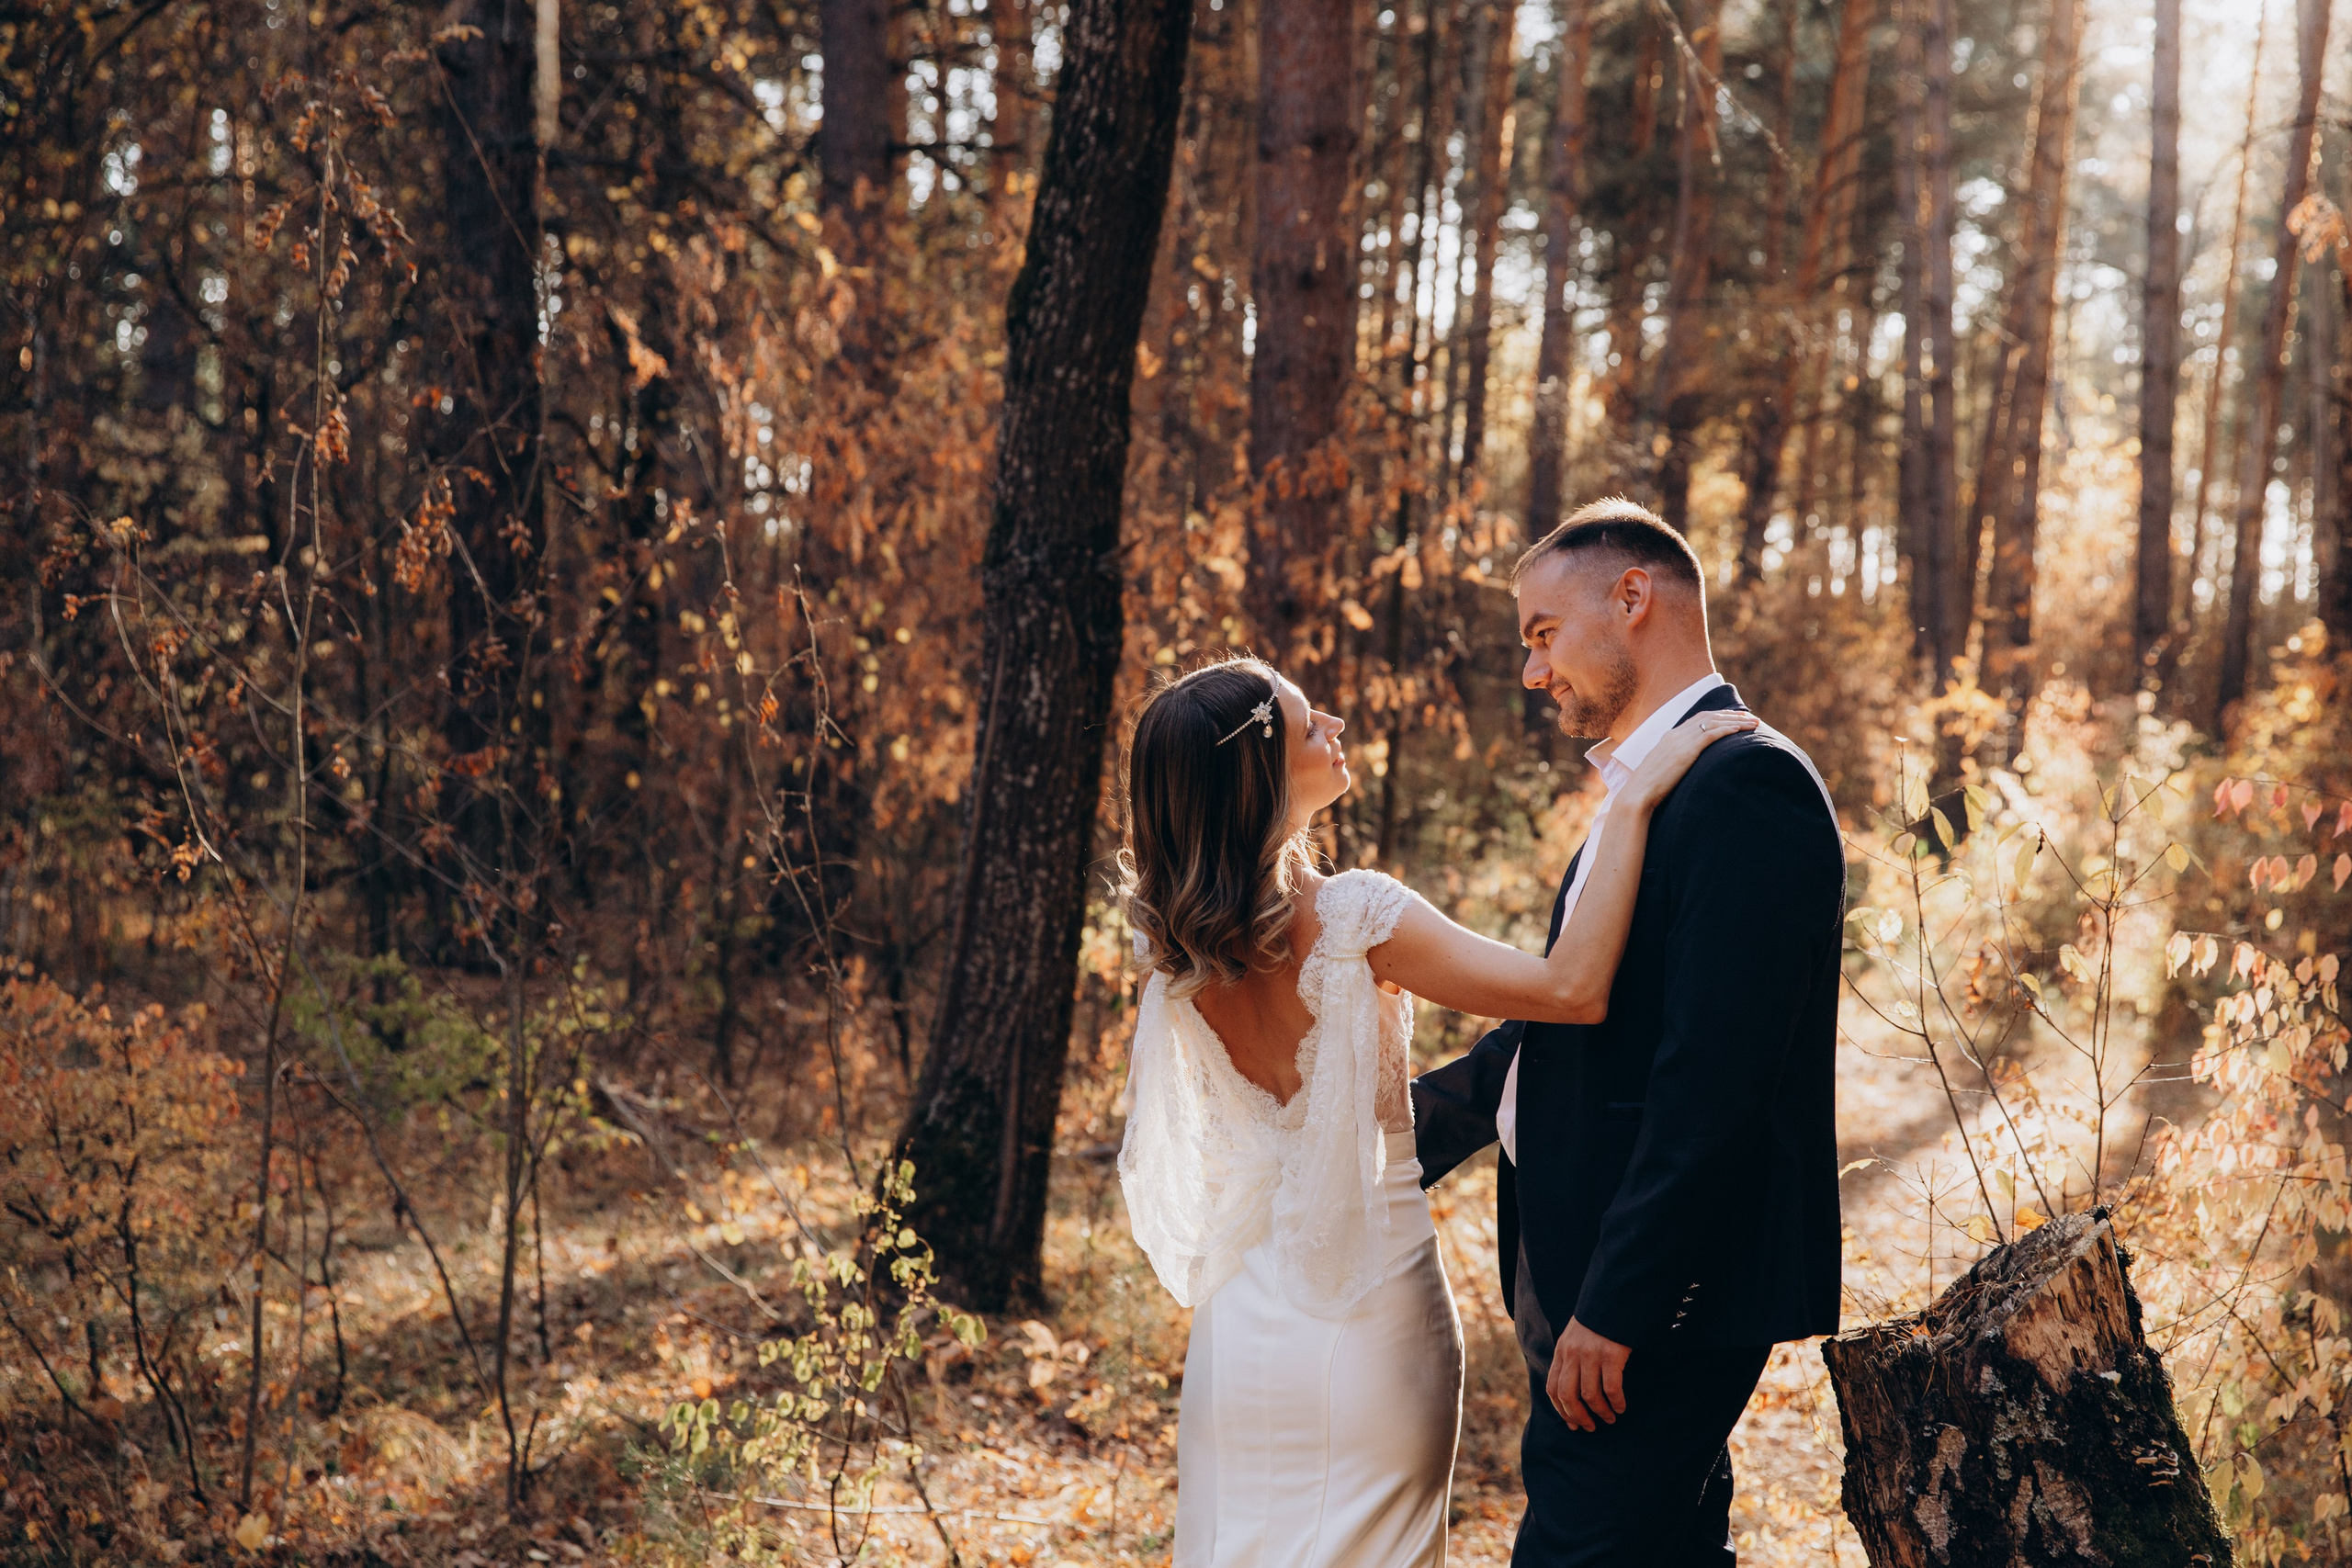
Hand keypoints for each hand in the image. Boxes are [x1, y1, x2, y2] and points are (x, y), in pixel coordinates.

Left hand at [1545, 1317, 1630, 1431]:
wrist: (1612, 1299)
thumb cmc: (1595, 1323)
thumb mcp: (1573, 1338)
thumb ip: (1569, 1360)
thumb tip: (1570, 1392)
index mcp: (1561, 1351)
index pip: (1553, 1388)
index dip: (1561, 1411)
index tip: (1572, 1424)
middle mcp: (1573, 1354)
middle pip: (1568, 1396)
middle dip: (1578, 1417)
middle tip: (1590, 1428)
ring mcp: (1591, 1354)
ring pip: (1590, 1395)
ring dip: (1600, 1412)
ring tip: (1609, 1418)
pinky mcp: (1611, 1354)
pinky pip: (1612, 1388)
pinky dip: (1616, 1402)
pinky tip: (1621, 1407)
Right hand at [1623, 710, 1756, 810]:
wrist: (1638, 793)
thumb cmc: (1648, 788)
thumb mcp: (1662, 770)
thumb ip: (1674, 763)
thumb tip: (1683, 770)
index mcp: (1669, 737)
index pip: (1698, 719)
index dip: (1718, 716)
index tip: (1734, 718)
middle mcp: (1675, 734)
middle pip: (1708, 716)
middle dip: (1731, 715)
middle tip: (1751, 717)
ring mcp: (1680, 741)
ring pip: (1713, 722)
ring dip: (1735, 721)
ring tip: (1753, 723)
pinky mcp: (1686, 751)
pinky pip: (1710, 734)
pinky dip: (1726, 729)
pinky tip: (1739, 730)